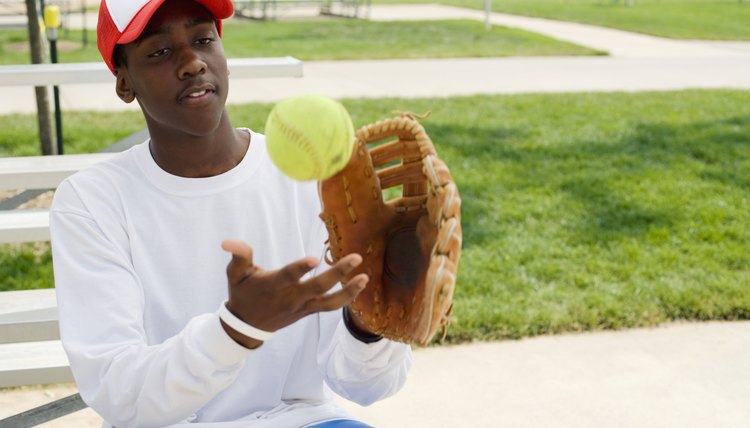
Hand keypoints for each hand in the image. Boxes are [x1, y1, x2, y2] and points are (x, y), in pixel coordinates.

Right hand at [220, 239, 368, 347]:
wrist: (247, 326)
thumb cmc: (242, 294)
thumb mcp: (235, 274)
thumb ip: (238, 256)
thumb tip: (227, 241)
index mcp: (274, 285)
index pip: (289, 276)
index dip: (301, 268)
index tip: (315, 259)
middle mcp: (291, 297)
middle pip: (317, 287)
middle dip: (337, 274)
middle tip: (355, 258)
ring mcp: (302, 306)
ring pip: (329, 301)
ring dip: (348, 291)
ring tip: (365, 278)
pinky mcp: (308, 311)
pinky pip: (330, 306)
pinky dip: (346, 298)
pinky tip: (360, 285)